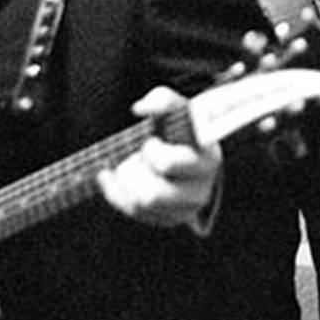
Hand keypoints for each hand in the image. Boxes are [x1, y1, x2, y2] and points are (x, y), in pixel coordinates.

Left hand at [98, 86, 222, 231]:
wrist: (191, 152)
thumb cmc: (183, 129)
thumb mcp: (179, 110)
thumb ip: (162, 100)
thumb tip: (140, 109)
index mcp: (207, 161)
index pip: (169, 165)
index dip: (152, 153)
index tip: (151, 141)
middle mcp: (200, 191)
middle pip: (152, 195)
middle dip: (136, 172)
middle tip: (138, 155)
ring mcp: (185, 210)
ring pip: (139, 204)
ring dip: (127, 181)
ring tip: (131, 164)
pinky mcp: (169, 219)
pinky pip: (132, 210)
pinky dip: (116, 191)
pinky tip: (112, 176)